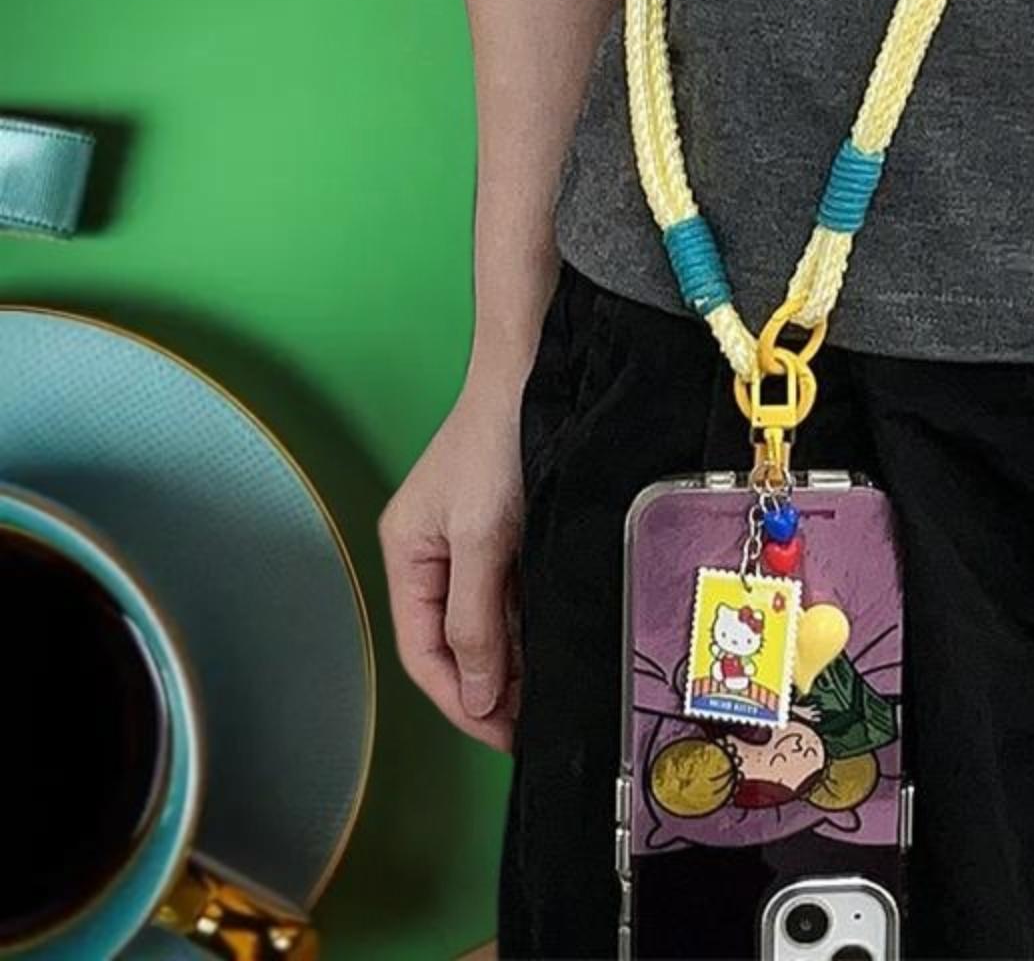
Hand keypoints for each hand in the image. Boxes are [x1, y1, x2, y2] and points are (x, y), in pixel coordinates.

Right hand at [379, 368, 526, 751]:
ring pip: (484, 621)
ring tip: (547, 693)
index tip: (502, 735)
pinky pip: (509, 594)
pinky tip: (552, 643)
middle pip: (451, 643)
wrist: (533, 374)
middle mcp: (431, 554)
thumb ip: (475, 619)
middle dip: (488, 686)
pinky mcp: (503, 531)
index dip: (461, 700)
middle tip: (532, 722)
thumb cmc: (497, 442)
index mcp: (406, 555)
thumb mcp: (482, 539)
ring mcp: (467, 543)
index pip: (423, 652)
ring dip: (511, 658)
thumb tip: (480, 696)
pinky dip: (527, 622)